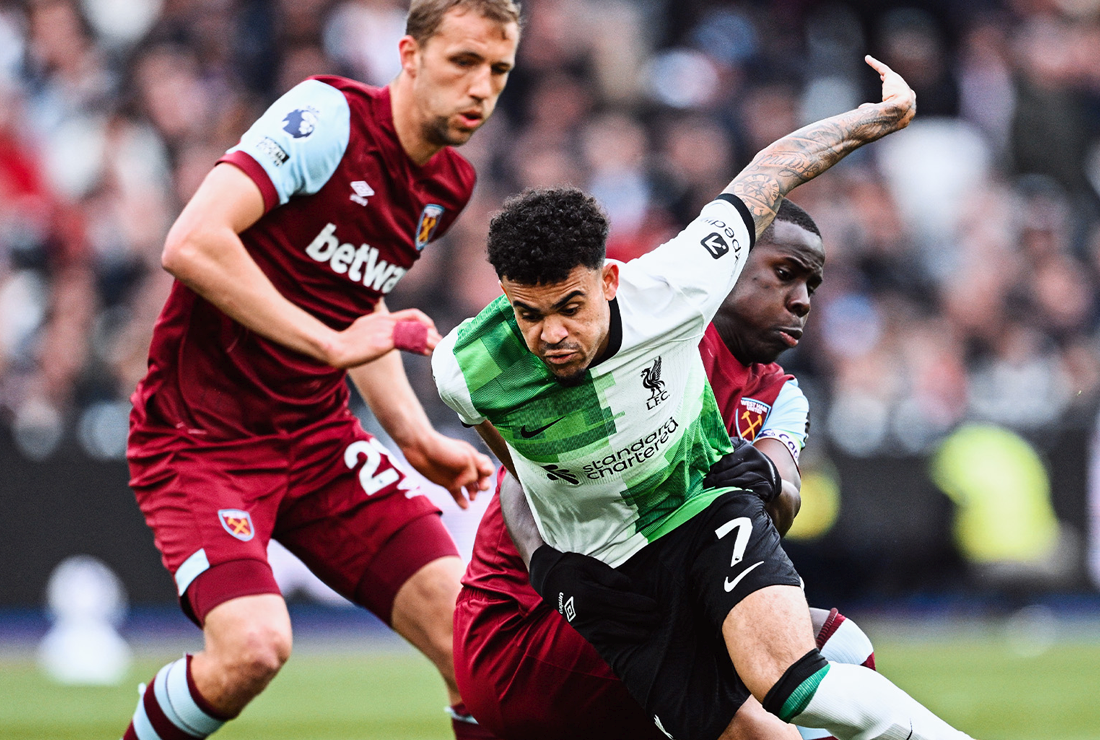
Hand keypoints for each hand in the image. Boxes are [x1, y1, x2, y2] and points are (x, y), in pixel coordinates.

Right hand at [327, 308, 440, 367]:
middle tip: (441, 341)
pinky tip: (428, 353)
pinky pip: (409, 341)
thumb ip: (374, 331)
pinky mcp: (384, 341)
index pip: (410, 314)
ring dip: (431, 340)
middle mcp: (385, 320)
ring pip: (415, 331)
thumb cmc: (344, 344)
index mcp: (381, 317)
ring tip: (440, 348)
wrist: (334, 348)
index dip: (424, 322)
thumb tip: (381, 340)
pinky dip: (421, 346)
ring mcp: (385, 330)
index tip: (432, 331)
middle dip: (431, 331)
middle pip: (417, 320)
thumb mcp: (361, 331)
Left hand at [402, 431, 494, 508]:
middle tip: (481, 488)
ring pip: (470, 488)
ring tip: (472, 498)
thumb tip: (467, 486)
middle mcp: (466, 467)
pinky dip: (461, 501)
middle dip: (484, 485)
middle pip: (481, 479)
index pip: (487, 466)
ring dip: (474, 494)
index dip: (488, 471)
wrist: (420, 448)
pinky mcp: (447, 483)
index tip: (484, 473)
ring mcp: (456, 476)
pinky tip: (465, 507)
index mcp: (472, 456)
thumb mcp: (465, 458)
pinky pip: (457, 495)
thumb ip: (472, 473)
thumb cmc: (443, 448)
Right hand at [529, 545, 659, 643]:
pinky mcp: (582, 629)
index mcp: (587, 595)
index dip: (639, 604)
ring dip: (632, 634)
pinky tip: (630, 639)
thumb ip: (610, 576)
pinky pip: (603, 638)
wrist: (549, 581)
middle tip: (658, 619)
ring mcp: (582, 624)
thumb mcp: (590, 564)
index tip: (654, 605)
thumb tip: (629, 587)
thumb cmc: (571, 567)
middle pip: (619, 618)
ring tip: (649, 633)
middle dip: (640, 620)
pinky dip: (618, 639)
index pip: (620, 602)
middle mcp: (584, 613)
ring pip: (612, 633)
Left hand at [703, 438, 782, 503]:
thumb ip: (726, 452)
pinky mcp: (764, 483)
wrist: (771, 476)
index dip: (715, 465)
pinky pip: (745, 486)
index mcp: (747, 448)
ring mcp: (761, 470)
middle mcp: (755, 457)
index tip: (705, 472)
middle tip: (706, 482)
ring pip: (737, 477)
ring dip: (722, 483)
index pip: (727, 457)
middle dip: (716, 476)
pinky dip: (733, 488)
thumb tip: (705, 453)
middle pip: (731, 467)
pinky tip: (724, 491)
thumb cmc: (748, 465)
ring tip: (711, 487)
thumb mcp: (740, 453)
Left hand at [861, 55, 915, 130]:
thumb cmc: (892, 118)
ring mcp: (899, 84)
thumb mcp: (882, 117)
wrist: (900, 111)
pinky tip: (867, 59)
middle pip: (897, 85)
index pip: (899, 98)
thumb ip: (873, 111)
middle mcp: (905, 93)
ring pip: (890, 77)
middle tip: (883, 77)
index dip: (893, 96)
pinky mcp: (892, 77)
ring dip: (884, 73)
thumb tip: (860, 109)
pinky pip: (882, 68)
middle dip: (892, 82)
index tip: (886, 95)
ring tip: (878, 68)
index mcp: (907, 105)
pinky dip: (874, 63)